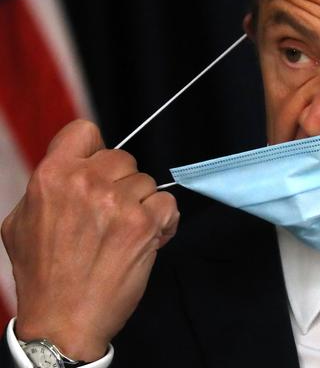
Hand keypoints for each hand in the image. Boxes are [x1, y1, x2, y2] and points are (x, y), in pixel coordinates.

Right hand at [1, 120, 179, 361]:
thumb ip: (46, 187)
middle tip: (110, 214)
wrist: (64, 320)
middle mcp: (86, 182)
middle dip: (120, 184)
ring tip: (124, 233)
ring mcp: (118, 202)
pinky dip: (163, 219)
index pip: (85, 131)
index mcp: (52, 176)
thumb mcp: (20, 222)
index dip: (94, 149)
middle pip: (123, 158)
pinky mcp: (145, 223)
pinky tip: (147, 237)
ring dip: (141, 205)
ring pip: (146, 182)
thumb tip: (71, 167)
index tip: (96, 169)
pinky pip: (168, 201)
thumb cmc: (43, 275)